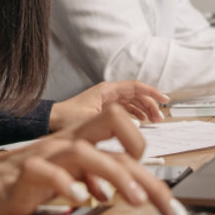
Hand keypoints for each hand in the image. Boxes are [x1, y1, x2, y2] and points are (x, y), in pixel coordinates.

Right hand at [0, 104, 186, 214]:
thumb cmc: (26, 178)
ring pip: (86, 152)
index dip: (144, 148)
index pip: (121, 129)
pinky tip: (80, 200)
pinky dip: (66, 185)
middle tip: (163, 200)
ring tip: (133, 200)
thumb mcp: (70, 175)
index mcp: (80, 140)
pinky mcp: (26, 172)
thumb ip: (97, 177)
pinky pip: (49, 173)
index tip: (157, 184)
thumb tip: (130, 189)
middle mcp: (68, 141)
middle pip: (112, 129)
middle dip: (144, 162)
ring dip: (114, 175)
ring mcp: (47, 154)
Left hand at [49, 80, 167, 131]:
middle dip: (150, 105)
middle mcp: (108, 93)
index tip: (164, 99)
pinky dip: (136, 114)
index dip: (152, 92)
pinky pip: (125, 108)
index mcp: (107, 90)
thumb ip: (110, 122)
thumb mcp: (90, 120)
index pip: (135, 87)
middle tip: (160, 118)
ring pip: (132, 102)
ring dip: (145, 110)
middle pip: (136, 95)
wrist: (50, 121)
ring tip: (154, 121)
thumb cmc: (66, 119)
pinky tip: (140, 122)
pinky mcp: (104, 108)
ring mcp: (107, 100)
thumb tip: (132, 127)